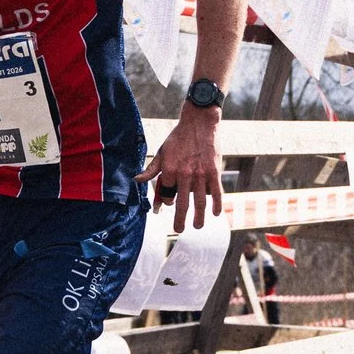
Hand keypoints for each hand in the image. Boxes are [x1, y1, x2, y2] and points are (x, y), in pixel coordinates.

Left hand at [138, 105, 223, 232]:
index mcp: (170, 169)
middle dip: (180, 219)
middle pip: (182, 203)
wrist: (200, 123)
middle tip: (179, 230)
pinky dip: (217, 204)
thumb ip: (151, 169)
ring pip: (200, 201)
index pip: (166, 193)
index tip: (167, 203)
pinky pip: (216, 192)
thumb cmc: (178, 138)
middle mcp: (184, 174)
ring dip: (199, 216)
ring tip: (197, 227)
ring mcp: (201, 174)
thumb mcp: (161, 152)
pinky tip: (216, 214)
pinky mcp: (214, 171)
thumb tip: (136, 180)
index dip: (166, 200)